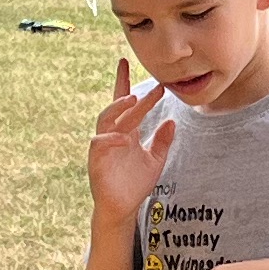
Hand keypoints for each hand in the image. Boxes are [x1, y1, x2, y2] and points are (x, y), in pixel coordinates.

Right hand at [87, 56, 174, 218]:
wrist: (123, 208)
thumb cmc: (135, 184)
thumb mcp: (156, 160)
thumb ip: (163, 140)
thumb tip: (172, 121)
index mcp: (126, 131)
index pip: (124, 102)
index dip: (123, 81)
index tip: (124, 61)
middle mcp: (113, 134)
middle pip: (120, 108)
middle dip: (133, 94)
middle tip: (154, 87)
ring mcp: (103, 146)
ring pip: (106, 120)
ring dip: (118, 109)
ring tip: (132, 100)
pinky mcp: (96, 160)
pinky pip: (99, 144)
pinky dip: (110, 139)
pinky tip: (122, 137)